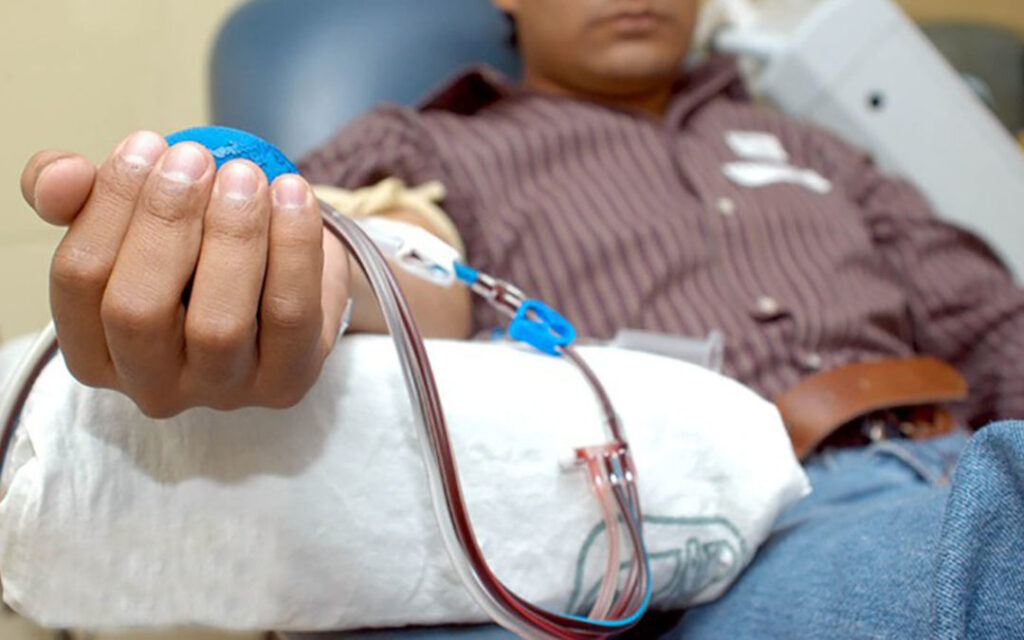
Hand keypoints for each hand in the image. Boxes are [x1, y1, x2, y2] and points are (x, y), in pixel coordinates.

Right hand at [20, 131, 349, 416]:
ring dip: (232, 235)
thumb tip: (61, 177)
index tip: (148, 144)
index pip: (79, 278)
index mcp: (95, 350)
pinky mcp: (288, 380)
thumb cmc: (193, 248)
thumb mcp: (131, 216)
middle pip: (138, 310)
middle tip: (195, 158)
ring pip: (218, 324)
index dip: (109, 204)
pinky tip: (291, 193)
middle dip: (166, 221)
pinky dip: (293, 246)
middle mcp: (152, 384)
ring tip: (244, 175)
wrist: (282, 273)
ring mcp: (223, 392)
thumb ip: (79, 193)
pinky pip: (290, 315)